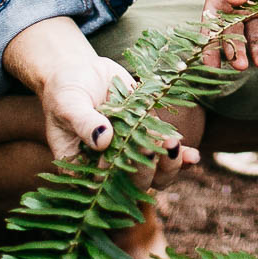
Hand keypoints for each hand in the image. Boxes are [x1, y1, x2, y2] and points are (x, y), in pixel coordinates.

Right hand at [3, 17, 198, 178]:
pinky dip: (180, 157)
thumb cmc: (65, 92)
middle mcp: (108, 167)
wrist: (80, 73)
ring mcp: (130, 154)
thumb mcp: (69, 104)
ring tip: (173, 145)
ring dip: (167, 165)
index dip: (118, 178)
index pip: (101, 185)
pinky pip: (166, 154)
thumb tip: (103, 139)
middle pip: (131, 183)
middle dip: (145, 169)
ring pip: (153, 174)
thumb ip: (84, 122)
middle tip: (152, 146)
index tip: (129, 158)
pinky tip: (193, 156)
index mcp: (82, 168)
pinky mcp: (147, 137)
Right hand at [203, 0, 257, 69]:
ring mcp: (255, 7)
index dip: (210, 44)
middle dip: (236, 51)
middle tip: (240, 66)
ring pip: (254, 34)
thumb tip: (235, 1)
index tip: (210, 63)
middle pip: (234, 33)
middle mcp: (235, 7)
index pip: (212, 25)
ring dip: (257, 49)